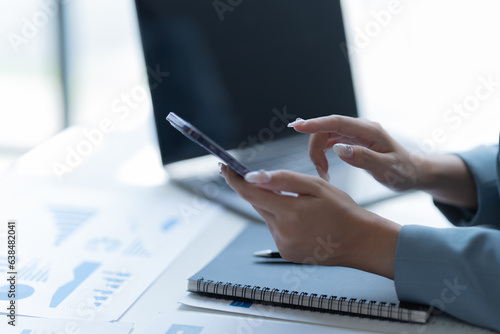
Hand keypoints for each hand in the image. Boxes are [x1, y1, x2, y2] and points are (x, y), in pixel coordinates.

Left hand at [220, 165, 400, 278]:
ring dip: (274, 206)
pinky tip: (302, 220)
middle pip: (258, 205)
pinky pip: (276, 230)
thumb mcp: (316, 186)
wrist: (360, 241)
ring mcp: (283, 245)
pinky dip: (282, 220)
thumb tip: (253, 176)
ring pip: (267, 217)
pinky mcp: (286, 253)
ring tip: (301, 206)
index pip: (250, 194)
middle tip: (271, 181)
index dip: (234, 179)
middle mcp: (282, 233)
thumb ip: (283, 180)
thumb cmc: (342, 210)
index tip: (224, 167)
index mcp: (289, 213)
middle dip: (260, 191)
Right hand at [290, 115, 421, 191]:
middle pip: (327, 129)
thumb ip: (363, 158)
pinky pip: (329, 142)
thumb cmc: (403, 172)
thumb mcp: (386, 169)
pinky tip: (324, 167)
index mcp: (369, 131)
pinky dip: (323, 154)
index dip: (315, 123)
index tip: (297, 126)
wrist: (413, 173)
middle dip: (316, 148)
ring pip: (325, 136)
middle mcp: (360, 128)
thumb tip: (338, 149)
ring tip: (324, 172)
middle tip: (320, 171)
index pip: (337, 122)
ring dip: (318, 153)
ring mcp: (355, 134)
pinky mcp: (351, 141)